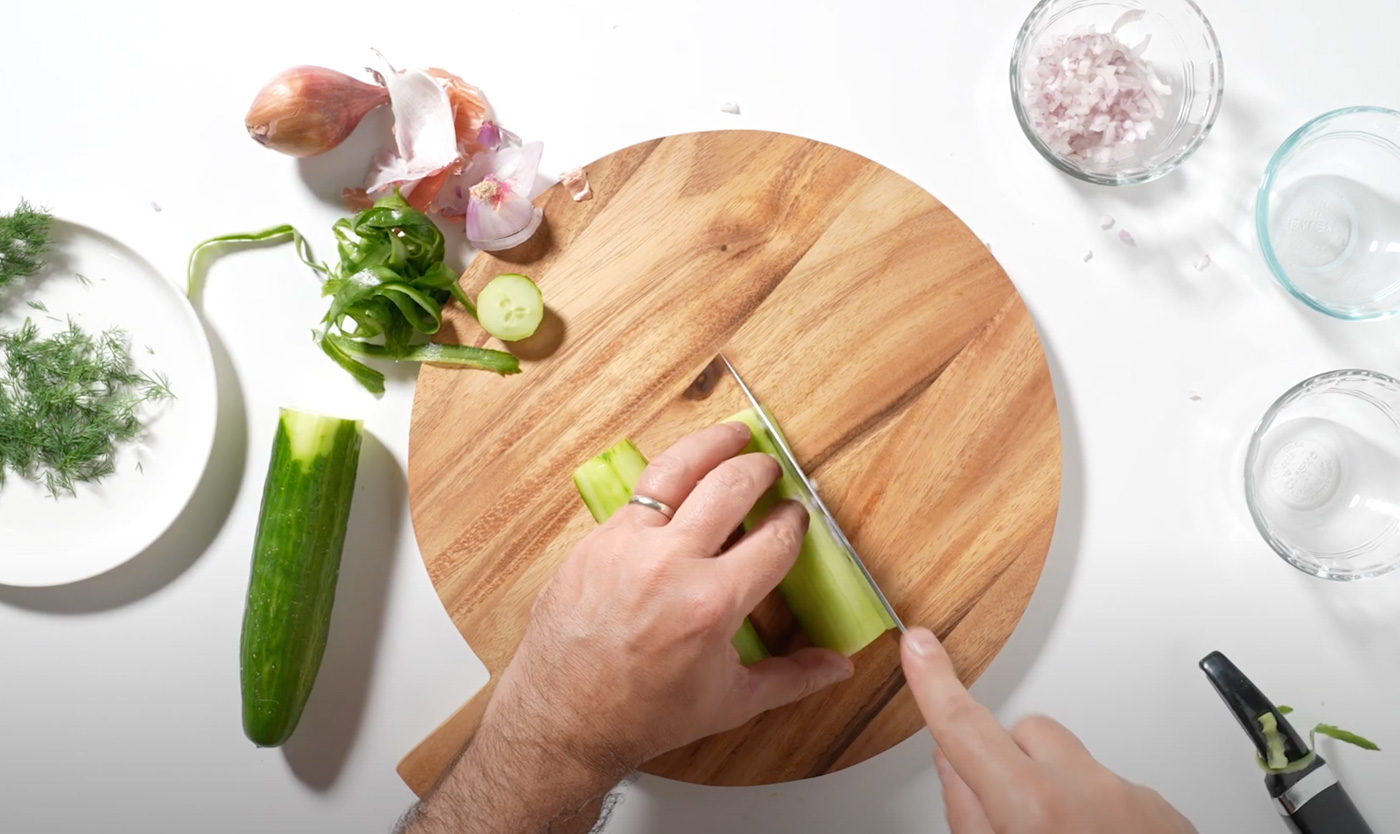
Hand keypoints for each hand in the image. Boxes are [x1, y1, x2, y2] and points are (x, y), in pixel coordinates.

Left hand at [485, 421, 854, 775]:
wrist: (563, 719)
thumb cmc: (645, 715)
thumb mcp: (730, 702)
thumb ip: (792, 678)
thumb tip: (840, 666)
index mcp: (712, 604)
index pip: (775, 539)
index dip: (794, 521)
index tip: (796, 516)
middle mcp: (670, 565)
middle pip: (731, 486)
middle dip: (761, 470)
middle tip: (770, 470)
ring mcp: (626, 546)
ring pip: (677, 470)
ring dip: (712, 444)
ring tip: (735, 434)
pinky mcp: (595, 542)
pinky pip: (637, 497)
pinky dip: (666, 482)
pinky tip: (681, 479)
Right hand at [901, 628, 1196, 833]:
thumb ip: (968, 817)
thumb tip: (957, 768)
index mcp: (1032, 810)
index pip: (965, 727)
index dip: (934, 682)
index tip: (917, 645)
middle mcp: (1089, 792)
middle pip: (1026, 734)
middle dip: (1007, 759)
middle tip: (1003, 816)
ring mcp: (1136, 802)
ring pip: (1076, 765)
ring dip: (1058, 793)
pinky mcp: (1169, 817)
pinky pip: (1119, 792)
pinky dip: (1101, 816)